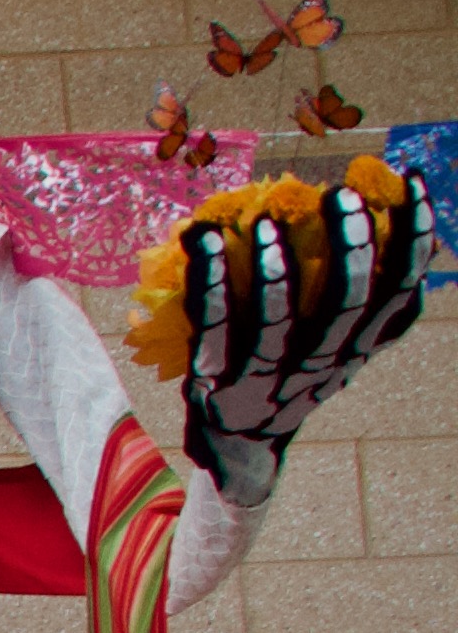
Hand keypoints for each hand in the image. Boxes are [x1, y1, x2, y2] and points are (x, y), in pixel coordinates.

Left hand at [179, 174, 425, 506]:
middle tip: (345, 195)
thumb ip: (375, 311)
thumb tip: (426, 246)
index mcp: (355, 350)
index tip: (415, 183)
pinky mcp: (216, 383)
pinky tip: (206, 244)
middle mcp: (319, 367)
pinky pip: (215, 328)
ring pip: (280, 324)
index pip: (400, 291)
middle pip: (348, 306)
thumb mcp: (342, 349)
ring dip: (276, 272)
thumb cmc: (292, 378)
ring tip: (269, 223)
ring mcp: (267, 380)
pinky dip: (211, 284)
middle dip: (352, 247)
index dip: (415, 238)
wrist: (238, 449)